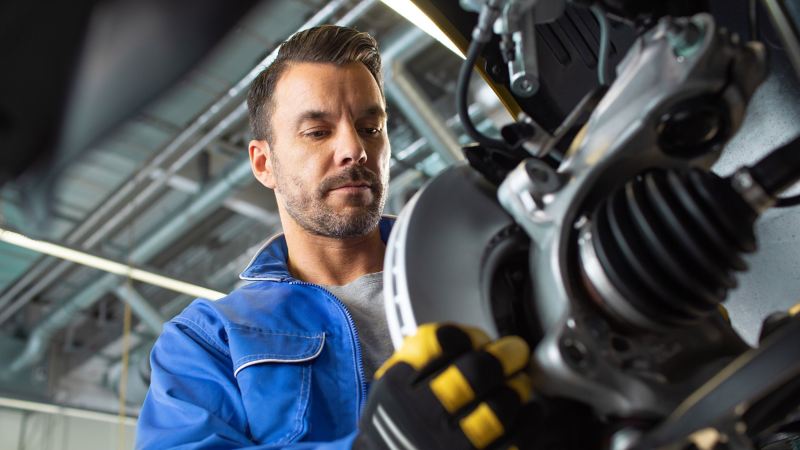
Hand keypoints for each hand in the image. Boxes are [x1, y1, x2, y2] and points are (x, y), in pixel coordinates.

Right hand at [354, 323, 532, 449]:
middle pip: (475, 374)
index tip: (478, 338)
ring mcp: (449, 445)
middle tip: (514, 351)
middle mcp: (422, 416)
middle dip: (503, 356)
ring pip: (498, 410)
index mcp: (397, 387)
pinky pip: (513, 442)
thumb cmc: (397, 425)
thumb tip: (476, 341)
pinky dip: (527, 421)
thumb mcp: (389, 387)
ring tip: (519, 382)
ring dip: (516, 389)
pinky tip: (528, 411)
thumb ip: (420, 359)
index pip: (436, 344)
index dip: (467, 336)